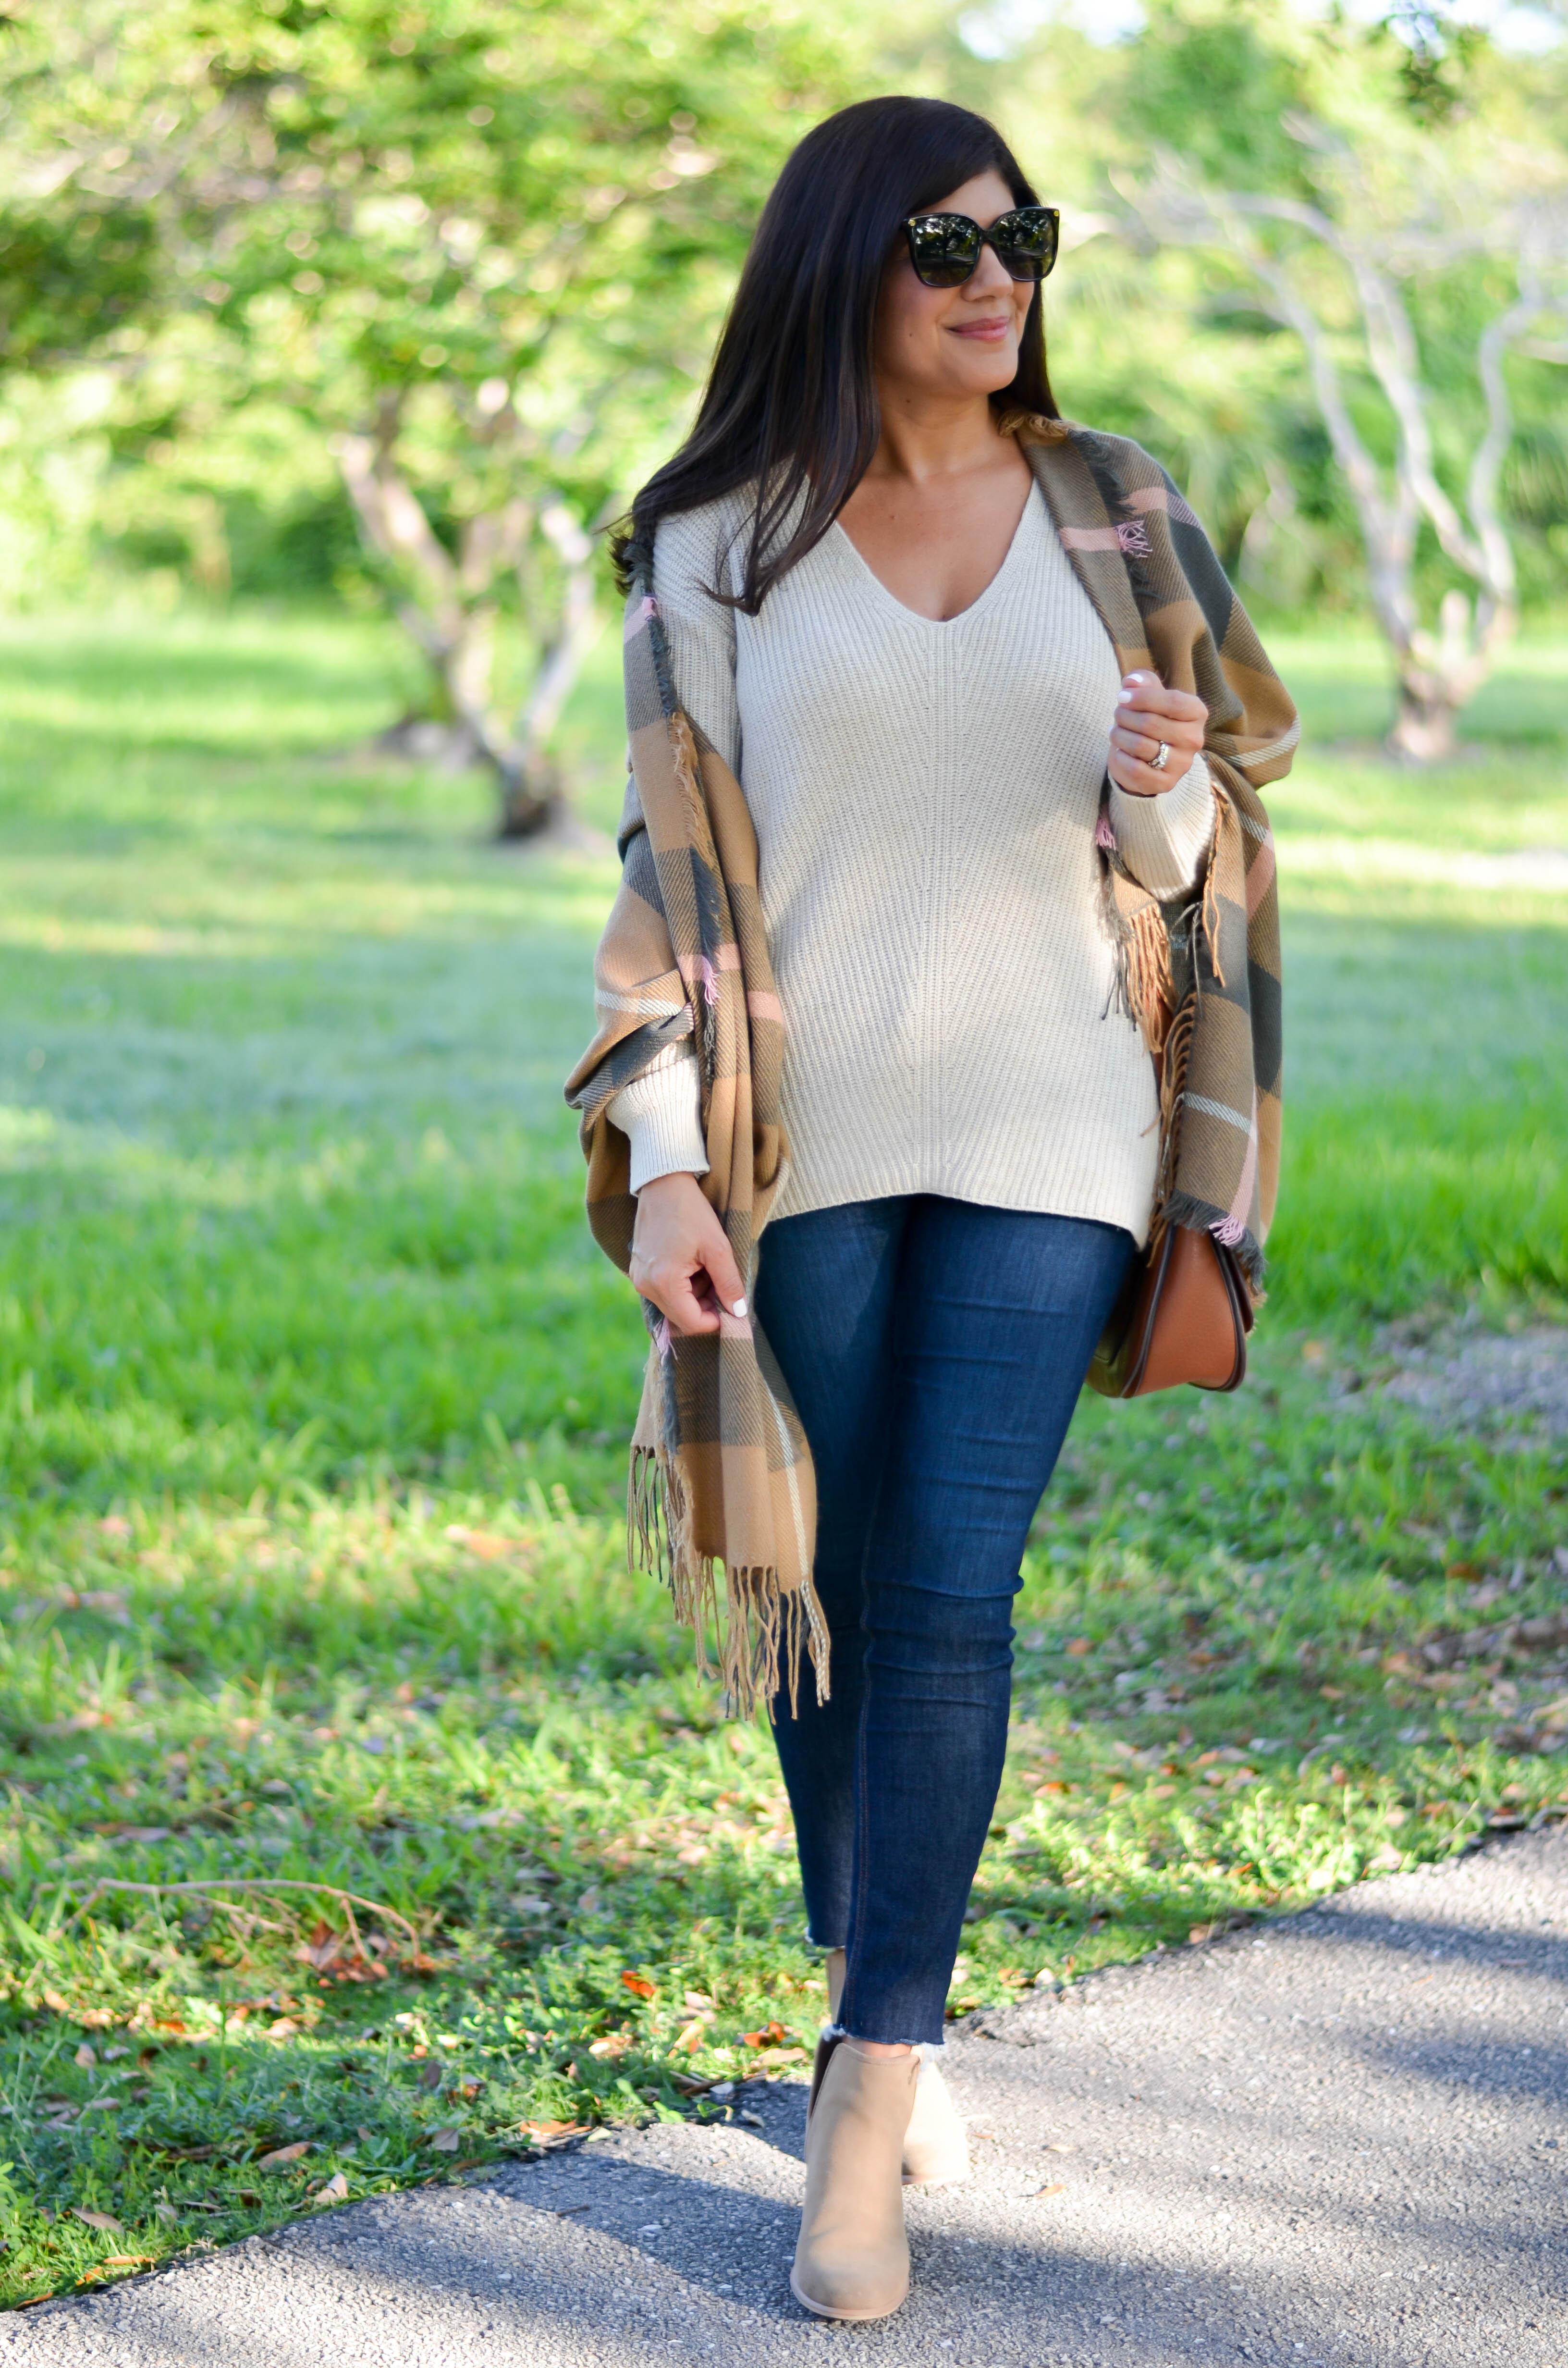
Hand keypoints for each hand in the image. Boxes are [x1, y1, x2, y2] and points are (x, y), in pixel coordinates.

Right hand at [629, 1171, 746, 1337]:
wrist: (663, 1184)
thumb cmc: (691, 1212)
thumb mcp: (718, 1248)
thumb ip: (729, 1284)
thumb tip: (738, 1313)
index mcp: (664, 1282)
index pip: (692, 1323)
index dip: (716, 1321)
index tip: (732, 1308)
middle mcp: (645, 1285)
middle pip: (681, 1317)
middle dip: (705, 1306)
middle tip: (720, 1282)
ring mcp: (638, 1278)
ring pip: (673, 1304)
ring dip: (694, 1294)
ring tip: (704, 1266)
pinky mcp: (637, 1270)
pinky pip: (663, 1291)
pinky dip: (681, 1285)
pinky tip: (691, 1263)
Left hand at [1108, 672, 1206, 797]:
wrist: (1147, 757)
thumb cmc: (1150, 719)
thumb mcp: (1149, 695)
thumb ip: (1142, 682)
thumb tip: (1131, 681)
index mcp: (1197, 713)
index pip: (1172, 701)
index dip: (1142, 698)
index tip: (1122, 696)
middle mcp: (1194, 739)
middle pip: (1151, 723)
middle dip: (1125, 716)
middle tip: (1117, 714)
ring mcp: (1182, 764)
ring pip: (1141, 745)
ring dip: (1119, 735)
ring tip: (1115, 731)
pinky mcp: (1166, 783)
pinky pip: (1135, 769)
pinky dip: (1120, 758)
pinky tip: (1119, 751)